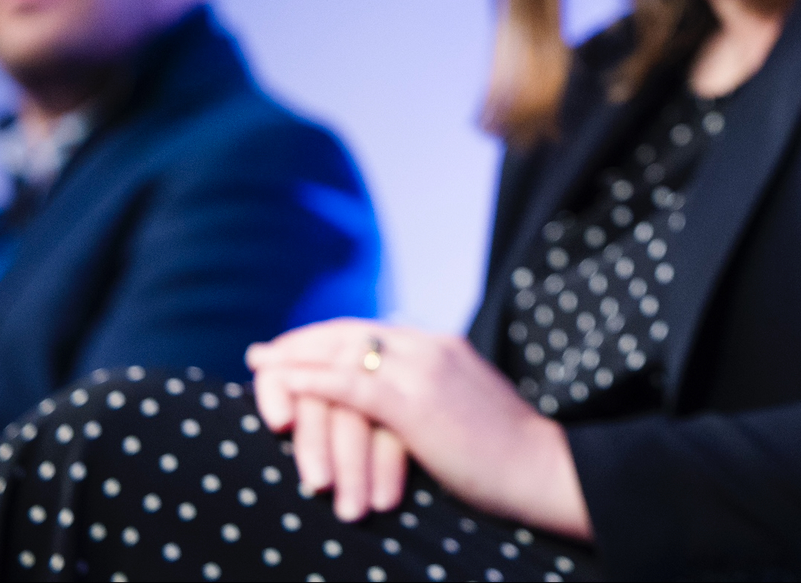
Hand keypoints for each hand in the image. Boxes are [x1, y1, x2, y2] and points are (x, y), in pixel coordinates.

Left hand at [245, 321, 590, 539]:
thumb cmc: (505, 453)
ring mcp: (422, 370)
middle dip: (301, 343)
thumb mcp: (465, 407)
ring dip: (295, 360)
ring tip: (261, 369)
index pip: (370, 332)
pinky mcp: (414, 402)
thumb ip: (433, 393)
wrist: (539, 467)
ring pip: (342, 354)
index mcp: (441, 346)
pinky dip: (311, 381)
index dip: (327, 339)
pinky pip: (349, 384)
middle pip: (348, 333)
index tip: (294, 348)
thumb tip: (401, 402)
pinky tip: (283, 386)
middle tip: (262, 355)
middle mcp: (429, 346)